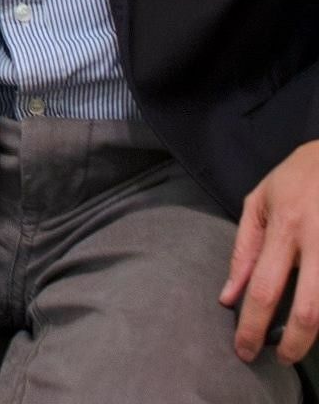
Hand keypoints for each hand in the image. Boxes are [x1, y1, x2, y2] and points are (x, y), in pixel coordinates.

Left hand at [221, 140, 318, 365]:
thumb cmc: (296, 179)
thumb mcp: (260, 202)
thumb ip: (243, 249)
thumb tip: (227, 296)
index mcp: (285, 227)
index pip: (262, 287)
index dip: (252, 325)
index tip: (244, 350)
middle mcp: (317, 241)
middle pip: (308, 310)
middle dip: (293, 344)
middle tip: (280, 359)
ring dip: (315, 335)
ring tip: (300, 346)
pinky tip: (315, 322)